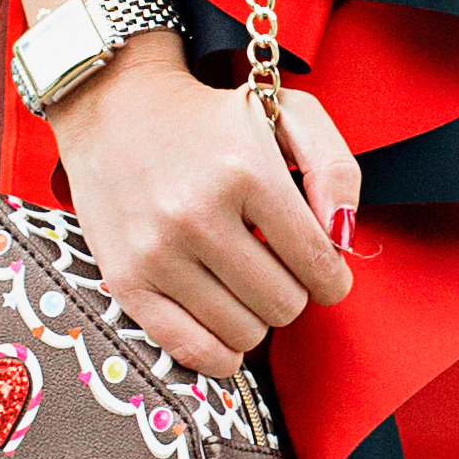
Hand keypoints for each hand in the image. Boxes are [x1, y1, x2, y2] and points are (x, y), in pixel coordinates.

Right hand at [50, 39, 361, 380]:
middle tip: (272, 264)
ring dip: (255, 316)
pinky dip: (220, 352)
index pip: (318, 264)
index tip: (320, 268)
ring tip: (242, 281)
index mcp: (247, 172)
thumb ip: (337, 169)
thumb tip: (343, 239)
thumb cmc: (213, 117)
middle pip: (284, 304)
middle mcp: (198, 215)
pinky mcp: (126, 281)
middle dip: (291, 291)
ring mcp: (157, 252)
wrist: (115, 107)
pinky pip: (193, 352)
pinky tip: (223, 320)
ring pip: (244, 333)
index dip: (332, 277)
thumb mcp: (289, 113)